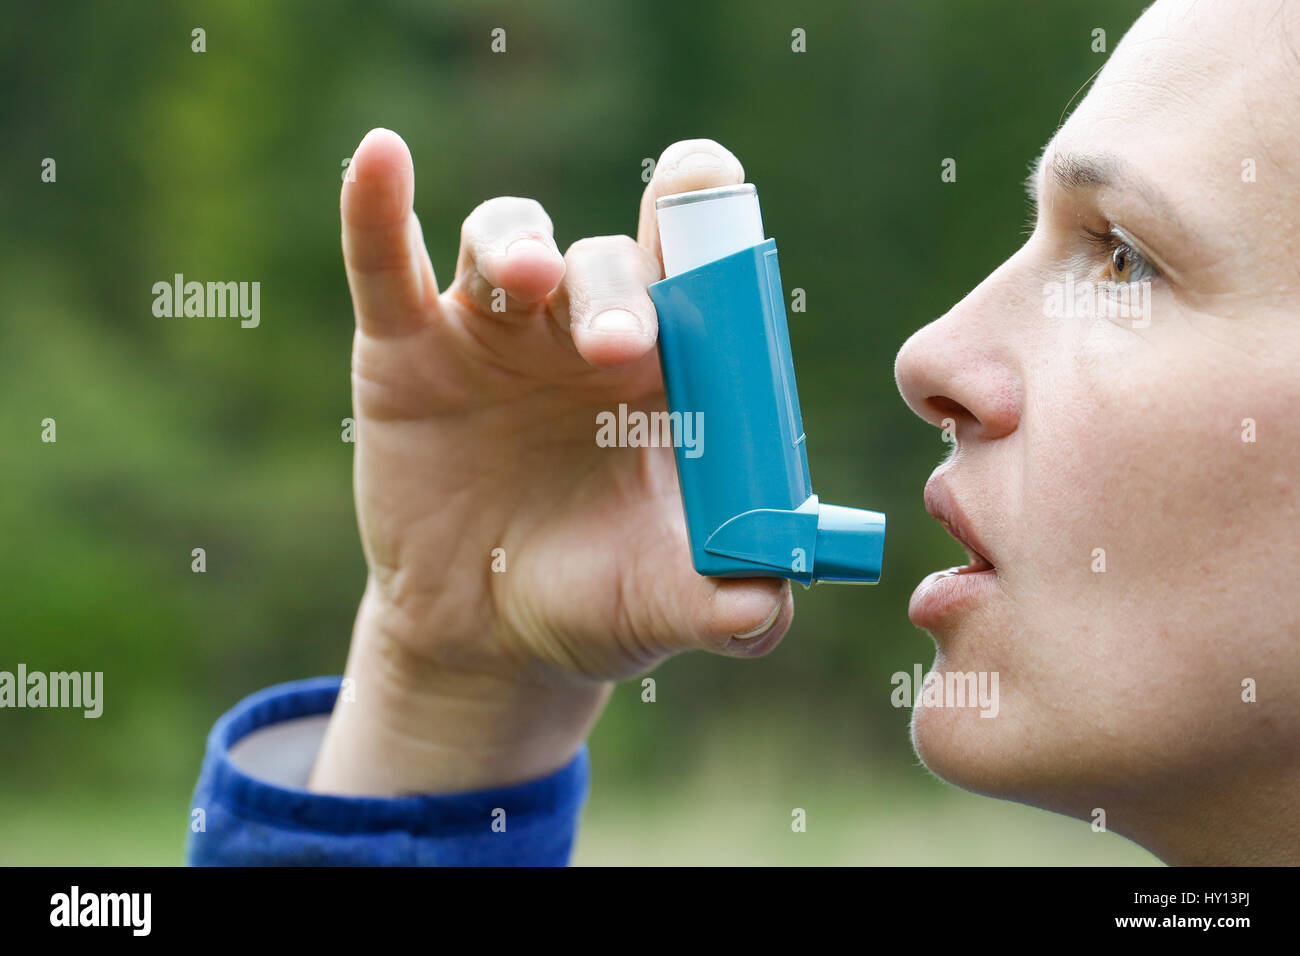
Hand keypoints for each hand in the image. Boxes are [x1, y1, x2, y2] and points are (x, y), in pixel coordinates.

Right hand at [309, 130, 793, 795]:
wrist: (487, 637)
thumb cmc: (595, 601)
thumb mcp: (661, 606)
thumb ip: (728, 606)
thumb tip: (766, 609)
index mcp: (666, 369)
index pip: (694, 265)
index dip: (705, 218)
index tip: (712, 193)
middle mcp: (583, 330)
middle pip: (606, 263)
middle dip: (615, 292)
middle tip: (617, 350)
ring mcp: (495, 333)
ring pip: (508, 244)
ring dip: (518, 246)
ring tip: (526, 281)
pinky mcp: (407, 348)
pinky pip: (387, 266)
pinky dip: (378, 211)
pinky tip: (382, 157)